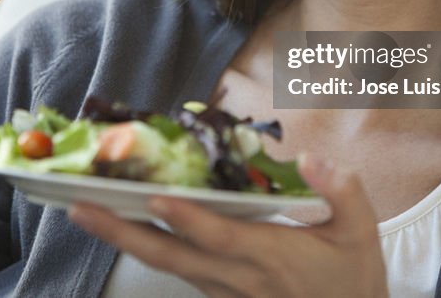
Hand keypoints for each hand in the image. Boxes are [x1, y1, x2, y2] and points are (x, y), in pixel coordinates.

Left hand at [69, 154, 387, 297]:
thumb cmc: (353, 279)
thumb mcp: (361, 233)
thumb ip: (341, 189)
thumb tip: (310, 157)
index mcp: (270, 257)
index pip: (221, 238)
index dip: (188, 219)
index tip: (157, 197)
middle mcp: (237, 276)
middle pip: (170, 256)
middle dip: (121, 232)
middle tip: (79, 207)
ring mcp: (223, 289)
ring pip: (165, 265)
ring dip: (124, 240)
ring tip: (85, 211)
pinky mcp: (218, 294)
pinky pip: (176, 270)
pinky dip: (146, 248)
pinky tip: (125, 227)